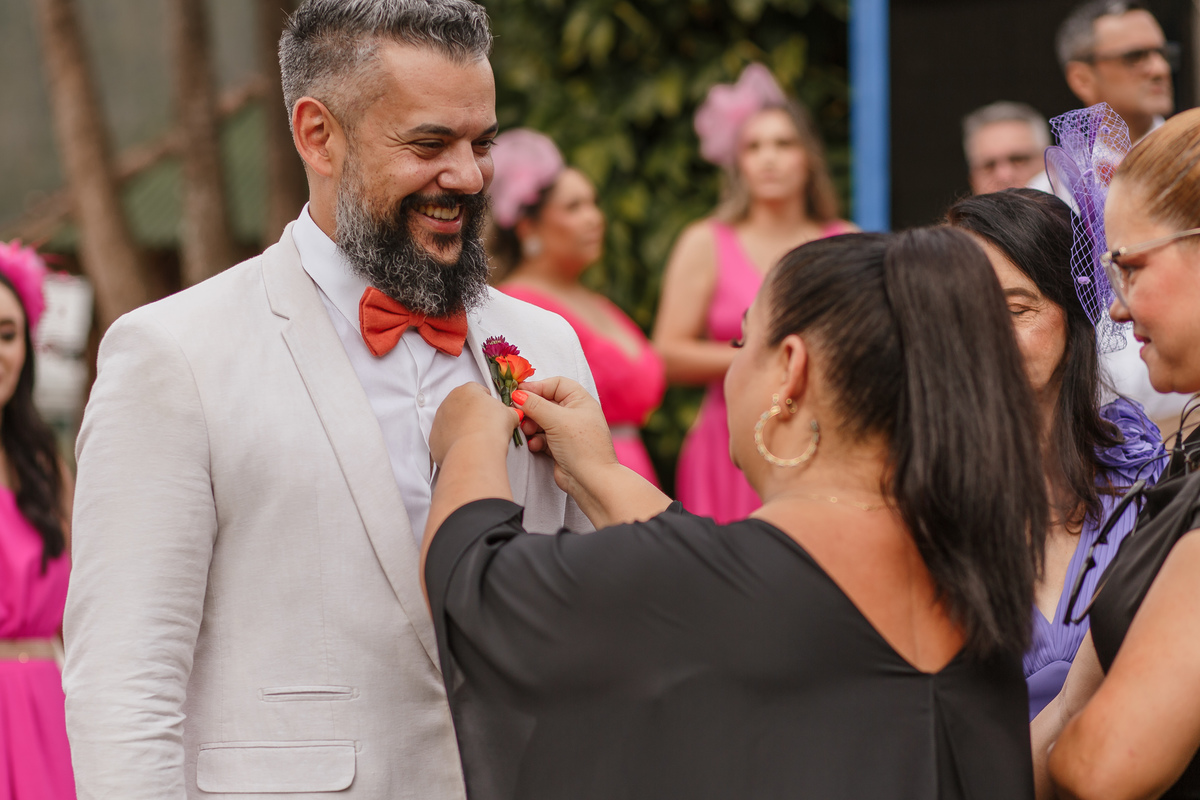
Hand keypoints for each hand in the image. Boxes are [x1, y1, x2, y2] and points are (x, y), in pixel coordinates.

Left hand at [430, 383, 520, 466]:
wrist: (474, 451)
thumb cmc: (490, 429)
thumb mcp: (509, 415)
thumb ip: (509, 412)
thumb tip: (511, 415)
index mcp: (467, 390)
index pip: (478, 391)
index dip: (488, 402)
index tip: (493, 412)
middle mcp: (449, 402)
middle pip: (462, 405)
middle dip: (473, 415)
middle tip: (485, 427)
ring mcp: (439, 420)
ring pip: (451, 422)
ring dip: (462, 428)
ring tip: (476, 440)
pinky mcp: (434, 438)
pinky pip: (444, 438)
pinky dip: (453, 443)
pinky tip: (466, 448)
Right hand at [512, 376, 618, 496]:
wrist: (591, 480)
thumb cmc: (582, 446)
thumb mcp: (557, 420)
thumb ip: (535, 405)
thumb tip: (517, 394)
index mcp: (580, 401)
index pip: (556, 384)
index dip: (537, 387)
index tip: (518, 393)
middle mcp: (574, 413)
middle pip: (545, 403)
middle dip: (532, 409)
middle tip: (520, 415)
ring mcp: (567, 431)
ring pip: (541, 421)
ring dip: (532, 426)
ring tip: (528, 432)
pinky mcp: (559, 447)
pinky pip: (542, 437)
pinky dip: (536, 440)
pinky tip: (536, 446)